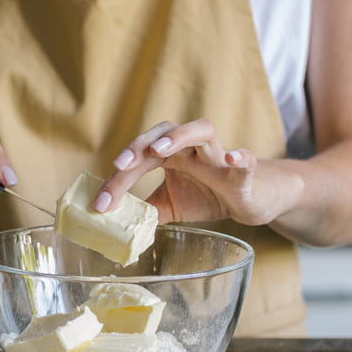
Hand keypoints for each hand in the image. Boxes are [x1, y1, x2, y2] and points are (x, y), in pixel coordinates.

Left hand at [96, 119, 294, 225]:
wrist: (250, 201)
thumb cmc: (207, 196)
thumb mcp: (168, 206)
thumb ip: (143, 208)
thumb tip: (112, 222)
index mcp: (171, 155)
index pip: (140, 158)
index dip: (119, 178)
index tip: (101, 202)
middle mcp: (192, 148)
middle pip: (164, 133)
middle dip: (140, 146)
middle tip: (119, 164)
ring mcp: (218, 156)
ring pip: (202, 130)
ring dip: (179, 136)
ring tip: (160, 150)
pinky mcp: (244, 173)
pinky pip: (247, 159)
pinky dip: (241, 157)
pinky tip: (233, 158)